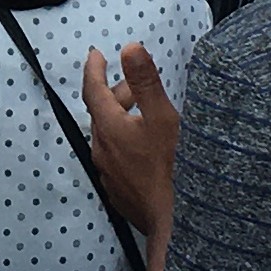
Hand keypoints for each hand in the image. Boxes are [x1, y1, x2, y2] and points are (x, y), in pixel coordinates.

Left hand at [78, 40, 182, 256]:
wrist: (177, 223)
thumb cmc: (173, 168)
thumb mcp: (163, 117)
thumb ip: (146, 81)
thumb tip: (130, 48)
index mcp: (109, 129)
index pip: (93, 91)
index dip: (93, 69)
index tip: (96, 54)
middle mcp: (102, 151)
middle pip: (102, 114)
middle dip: (116, 94)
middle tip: (135, 85)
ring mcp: (109, 175)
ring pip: (109, 138)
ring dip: (121, 120)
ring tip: (143, 115)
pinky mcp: (120, 193)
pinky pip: (116, 160)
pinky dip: (125, 144)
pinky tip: (144, 149)